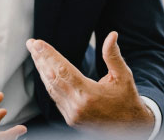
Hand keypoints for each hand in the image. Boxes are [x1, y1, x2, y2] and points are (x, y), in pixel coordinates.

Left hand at [26, 32, 154, 135]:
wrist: (131, 127)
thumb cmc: (127, 99)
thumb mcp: (123, 76)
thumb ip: (113, 55)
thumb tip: (112, 35)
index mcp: (88, 94)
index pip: (63, 70)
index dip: (49, 55)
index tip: (38, 43)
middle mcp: (77, 106)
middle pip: (52, 78)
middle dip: (40, 59)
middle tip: (31, 44)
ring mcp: (72, 115)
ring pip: (51, 88)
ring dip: (41, 70)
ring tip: (35, 54)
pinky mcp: (71, 119)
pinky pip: (55, 98)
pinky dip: (49, 83)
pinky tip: (45, 72)